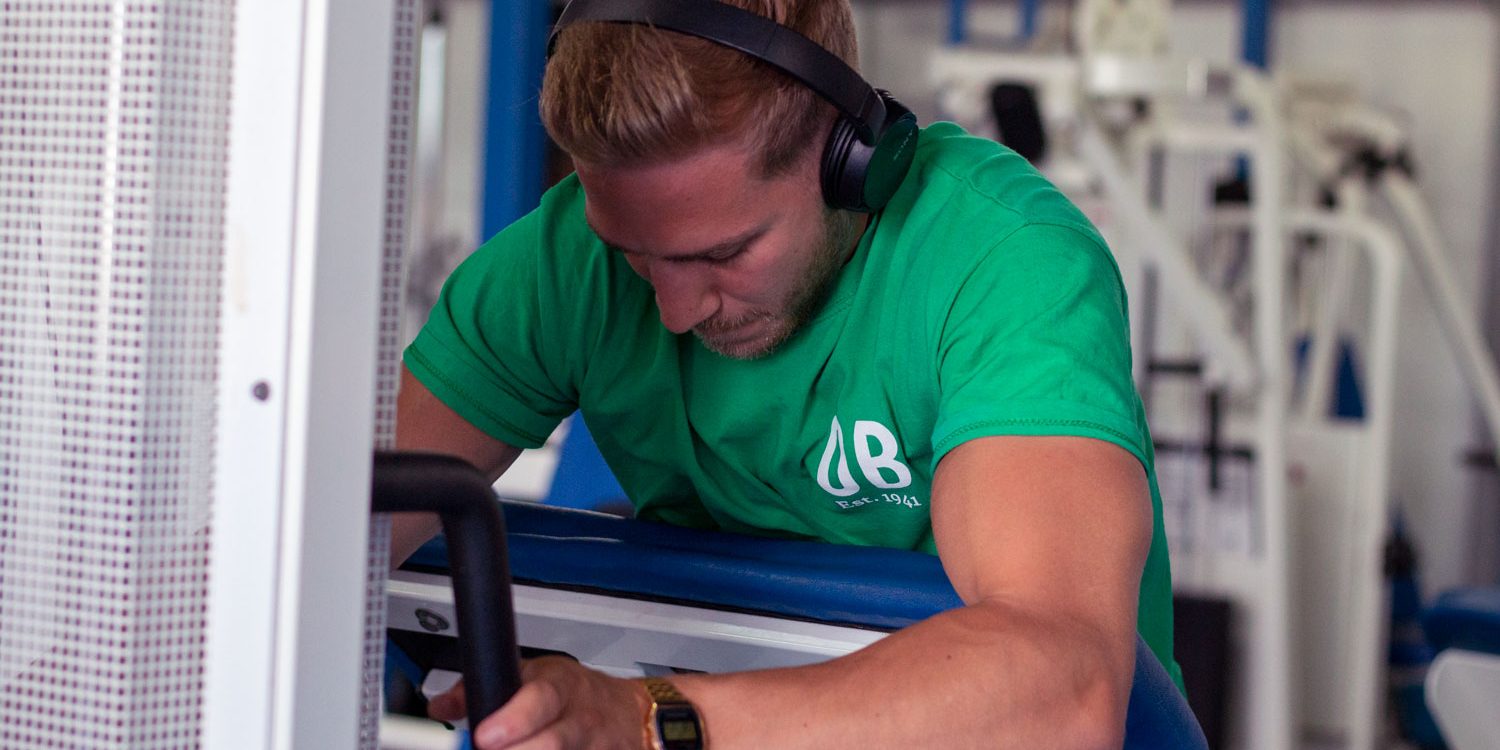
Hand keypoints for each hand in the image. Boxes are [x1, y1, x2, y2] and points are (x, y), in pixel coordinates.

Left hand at [428, 656, 648, 749]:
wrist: (626, 713)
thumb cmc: (574, 694)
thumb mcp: (532, 676)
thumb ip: (484, 689)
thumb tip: (440, 707)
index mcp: (560, 687)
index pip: (540, 699)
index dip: (513, 720)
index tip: (484, 736)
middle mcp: (579, 719)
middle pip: (552, 743)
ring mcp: (593, 747)